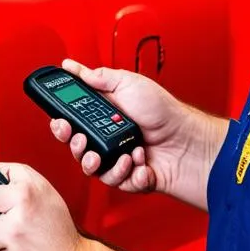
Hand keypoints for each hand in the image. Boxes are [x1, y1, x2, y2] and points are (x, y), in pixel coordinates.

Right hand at [51, 58, 190, 195]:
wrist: (188, 140)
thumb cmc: (165, 112)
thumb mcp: (130, 83)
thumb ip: (100, 77)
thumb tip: (75, 68)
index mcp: (104, 117)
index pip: (73, 123)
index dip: (62, 125)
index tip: (61, 122)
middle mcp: (108, 139)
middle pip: (77, 149)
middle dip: (77, 146)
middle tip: (84, 140)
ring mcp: (118, 160)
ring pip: (93, 170)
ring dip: (102, 163)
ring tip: (119, 154)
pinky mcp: (129, 178)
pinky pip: (116, 182)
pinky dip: (127, 172)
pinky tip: (139, 160)